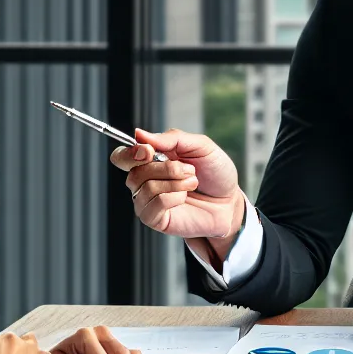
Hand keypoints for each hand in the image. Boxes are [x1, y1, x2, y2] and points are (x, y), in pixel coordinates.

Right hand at [109, 128, 244, 240]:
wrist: (230, 201)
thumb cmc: (215, 174)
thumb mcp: (200, 146)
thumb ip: (171, 139)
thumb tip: (139, 134)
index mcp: (151, 160)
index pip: (122, 157)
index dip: (130, 153)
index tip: (148, 151)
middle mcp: (145, 181)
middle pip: (134, 172)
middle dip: (166, 168)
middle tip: (189, 169)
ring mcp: (149, 202)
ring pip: (146, 188)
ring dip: (175, 182)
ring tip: (192, 183)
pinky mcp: (156, 219)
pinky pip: (154, 205)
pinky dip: (174, 197)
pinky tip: (184, 198)